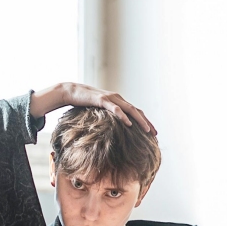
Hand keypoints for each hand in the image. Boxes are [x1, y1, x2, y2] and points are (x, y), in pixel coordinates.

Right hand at [29, 82, 156, 134]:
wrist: (72, 91)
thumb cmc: (84, 103)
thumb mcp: (99, 112)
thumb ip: (107, 117)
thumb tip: (113, 130)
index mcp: (118, 102)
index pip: (136, 112)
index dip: (145, 121)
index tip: (152, 132)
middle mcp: (117, 98)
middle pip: (137, 111)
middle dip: (147, 122)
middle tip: (155, 134)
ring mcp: (111, 98)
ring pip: (130, 110)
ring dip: (140, 120)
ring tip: (147, 130)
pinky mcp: (102, 100)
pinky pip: (115, 109)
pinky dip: (123, 116)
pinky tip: (129, 124)